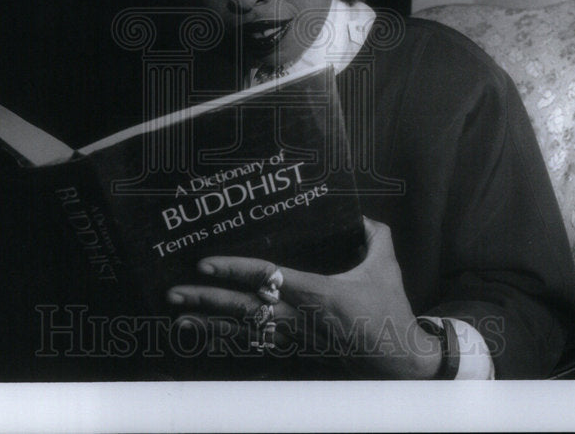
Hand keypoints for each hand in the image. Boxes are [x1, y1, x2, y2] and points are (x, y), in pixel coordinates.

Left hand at [167, 217, 442, 377]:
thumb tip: (361, 214)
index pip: (266, 276)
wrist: (400, 359)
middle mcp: (300, 317)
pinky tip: (208, 339)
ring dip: (209, 325)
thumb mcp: (386, 266)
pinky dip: (229, 342)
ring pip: (243, 332)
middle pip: (243, 308)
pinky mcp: (297, 353)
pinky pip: (255, 347)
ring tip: (179, 318)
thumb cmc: (390, 310)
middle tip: (174, 293)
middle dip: (206, 300)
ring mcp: (296, 338)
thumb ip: (373, 235)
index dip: (233, 269)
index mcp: (318, 292)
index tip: (204, 263)